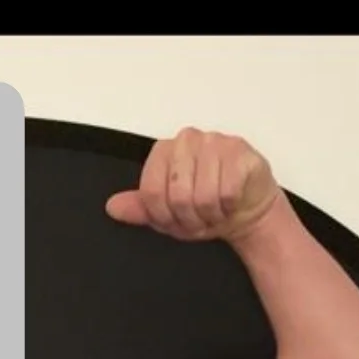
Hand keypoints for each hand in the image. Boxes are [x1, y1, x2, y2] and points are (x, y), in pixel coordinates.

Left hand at [106, 128, 278, 243]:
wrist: (245, 208)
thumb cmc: (206, 208)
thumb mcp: (167, 214)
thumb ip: (140, 208)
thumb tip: (113, 207)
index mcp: (164, 151)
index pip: (150, 192)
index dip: (164, 217)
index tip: (176, 219)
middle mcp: (187, 140)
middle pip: (177, 197)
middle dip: (191, 219)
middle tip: (201, 216)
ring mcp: (214, 141)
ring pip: (204, 196)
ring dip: (212, 214)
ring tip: (217, 209)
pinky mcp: (239, 150)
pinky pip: (227, 192)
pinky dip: (230, 206)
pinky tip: (232, 201)